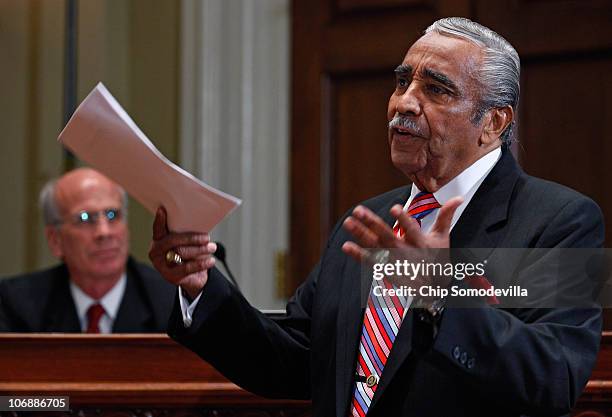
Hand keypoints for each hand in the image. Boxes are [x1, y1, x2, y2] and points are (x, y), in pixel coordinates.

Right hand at [149, 207, 216, 298]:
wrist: (193, 278)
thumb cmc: (190, 255)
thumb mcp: (187, 243)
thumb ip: (186, 234)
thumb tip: (198, 222)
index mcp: (158, 241)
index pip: (157, 229)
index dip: (159, 220)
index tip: (163, 210)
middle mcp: (156, 253)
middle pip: (172, 241)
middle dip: (191, 238)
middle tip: (206, 237)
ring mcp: (162, 265)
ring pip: (180, 253)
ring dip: (199, 249)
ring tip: (211, 247)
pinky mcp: (171, 276)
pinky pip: (187, 268)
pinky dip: (201, 263)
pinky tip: (210, 260)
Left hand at [341, 197, 463, 303]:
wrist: (433, 291)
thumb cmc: (437, 260)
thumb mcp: (443, 238)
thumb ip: (446, 217)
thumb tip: (459, 198)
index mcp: (421, 244)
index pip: (413, 229)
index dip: (404, 220)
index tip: (395, 208)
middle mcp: (406, 252)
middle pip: (387, 236)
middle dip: (373, 223)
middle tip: (358, 210)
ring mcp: (394, 262)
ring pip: (375, 246)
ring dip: (360, 234)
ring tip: (348, 221)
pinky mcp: (385, 269)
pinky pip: (370, 262)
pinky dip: (358, 255)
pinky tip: (346, 245)